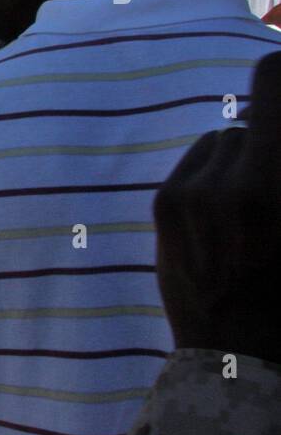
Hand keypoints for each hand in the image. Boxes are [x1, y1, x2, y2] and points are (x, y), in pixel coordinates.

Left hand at [153, 51, 280, 363]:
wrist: (241, 356)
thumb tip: (273, 114)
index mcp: (278, 185)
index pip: (275, 78)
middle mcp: (235, 181)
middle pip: (254, 116)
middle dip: (274, 134)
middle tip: (273, 176)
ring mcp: (194, 192)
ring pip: (227, 141)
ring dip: (245, 159)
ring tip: (255, 209)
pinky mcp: (164, 205)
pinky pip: (197, 163)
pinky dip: (214, 177)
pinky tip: (224, 218)